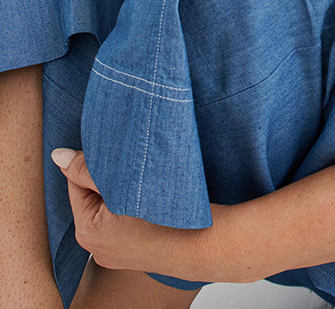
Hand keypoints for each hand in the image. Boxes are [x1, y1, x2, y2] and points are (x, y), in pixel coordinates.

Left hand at [51, 149, 226, 281]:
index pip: (78, 182)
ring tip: (144, 182)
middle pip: (94, 196)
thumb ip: (87, 169)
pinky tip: (150, 199)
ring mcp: (116, 253)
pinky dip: (133, 207)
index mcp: (87, 231)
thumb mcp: (121, 186)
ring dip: (123, 191)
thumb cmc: (165, 215)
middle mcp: (96, 247)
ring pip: (111, 207)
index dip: (96, 163)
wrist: (203, 243)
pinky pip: (124, 222)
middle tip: (133, 168)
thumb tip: (58, 156)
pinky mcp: (133, 253)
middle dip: (109, 178)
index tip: (119, 155)